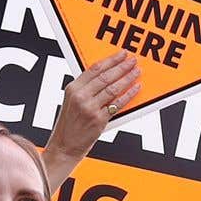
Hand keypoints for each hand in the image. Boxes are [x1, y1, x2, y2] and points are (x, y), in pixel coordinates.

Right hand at [47, 53, 142, 172]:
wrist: (64, 146)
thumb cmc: (69, 125)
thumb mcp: (71, 102)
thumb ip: (85, 89)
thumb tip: (106, 76)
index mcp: (73, 88)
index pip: (95, 68)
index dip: (111, 59)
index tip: (121, 54)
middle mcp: (81, 96)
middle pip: (106, 76)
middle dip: (122, 66)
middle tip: (133, 60)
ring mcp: (90, 108)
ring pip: (113, 88)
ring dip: (128, 78)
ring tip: (137, 72)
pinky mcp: (99, 120)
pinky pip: (118, 104)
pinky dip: (128, 94)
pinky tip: (136, 88)